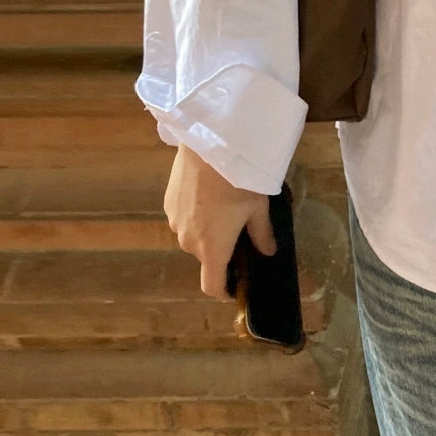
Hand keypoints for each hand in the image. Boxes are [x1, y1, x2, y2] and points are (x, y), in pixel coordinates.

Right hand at [163, 145, 277, 298]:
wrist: (210, 145)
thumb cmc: (239, 181)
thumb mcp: (258, 208)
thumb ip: (261, 234)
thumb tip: (267, 251)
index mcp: (212, 249)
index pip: (211, 286)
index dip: (223, 290)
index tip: (234, 285)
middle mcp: (188, 241)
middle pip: (204, 257)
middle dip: (220, 250)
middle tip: (237, 230)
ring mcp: (174, 221)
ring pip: (192, 236)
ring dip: (205, 230)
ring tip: (223, 206)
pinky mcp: (167, 201)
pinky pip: (182, 217)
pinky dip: (195, 213)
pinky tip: (208, 192)